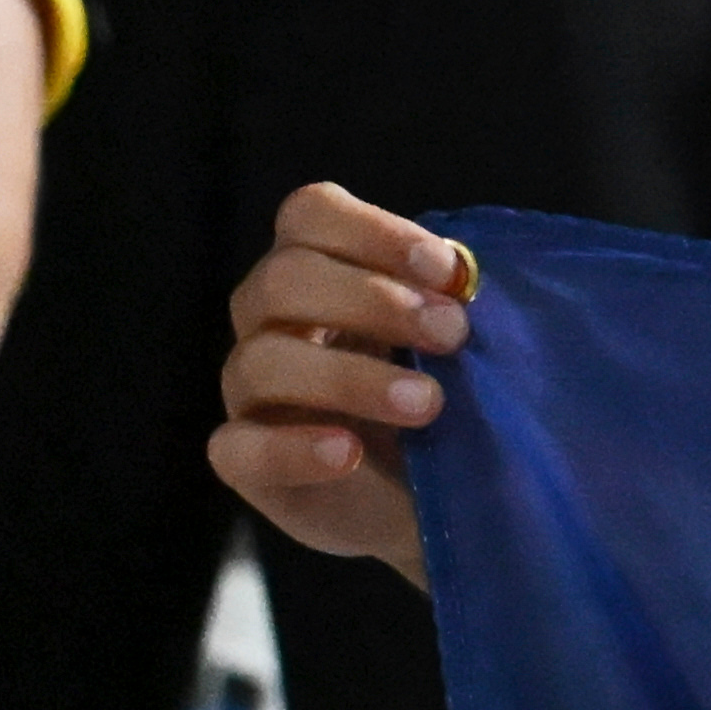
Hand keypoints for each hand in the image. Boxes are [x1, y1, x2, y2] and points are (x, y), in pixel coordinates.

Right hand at [208, 182, 469, 583]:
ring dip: (350, 377)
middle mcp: (271, 320)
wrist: (436, 494)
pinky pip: (238, 447)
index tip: (448, 271)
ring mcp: (249, 391)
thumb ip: (458, 302)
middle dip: (373, 300)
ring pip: (262, 360)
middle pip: (284, 279)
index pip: (310, 215)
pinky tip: (348, 454)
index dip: (373, 232)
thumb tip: (472, 277)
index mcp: (319, 269)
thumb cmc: (450, 396)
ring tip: (428, 403)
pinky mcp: (243, 460)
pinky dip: (293, 448)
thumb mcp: (461, 343)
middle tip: (453, 336)